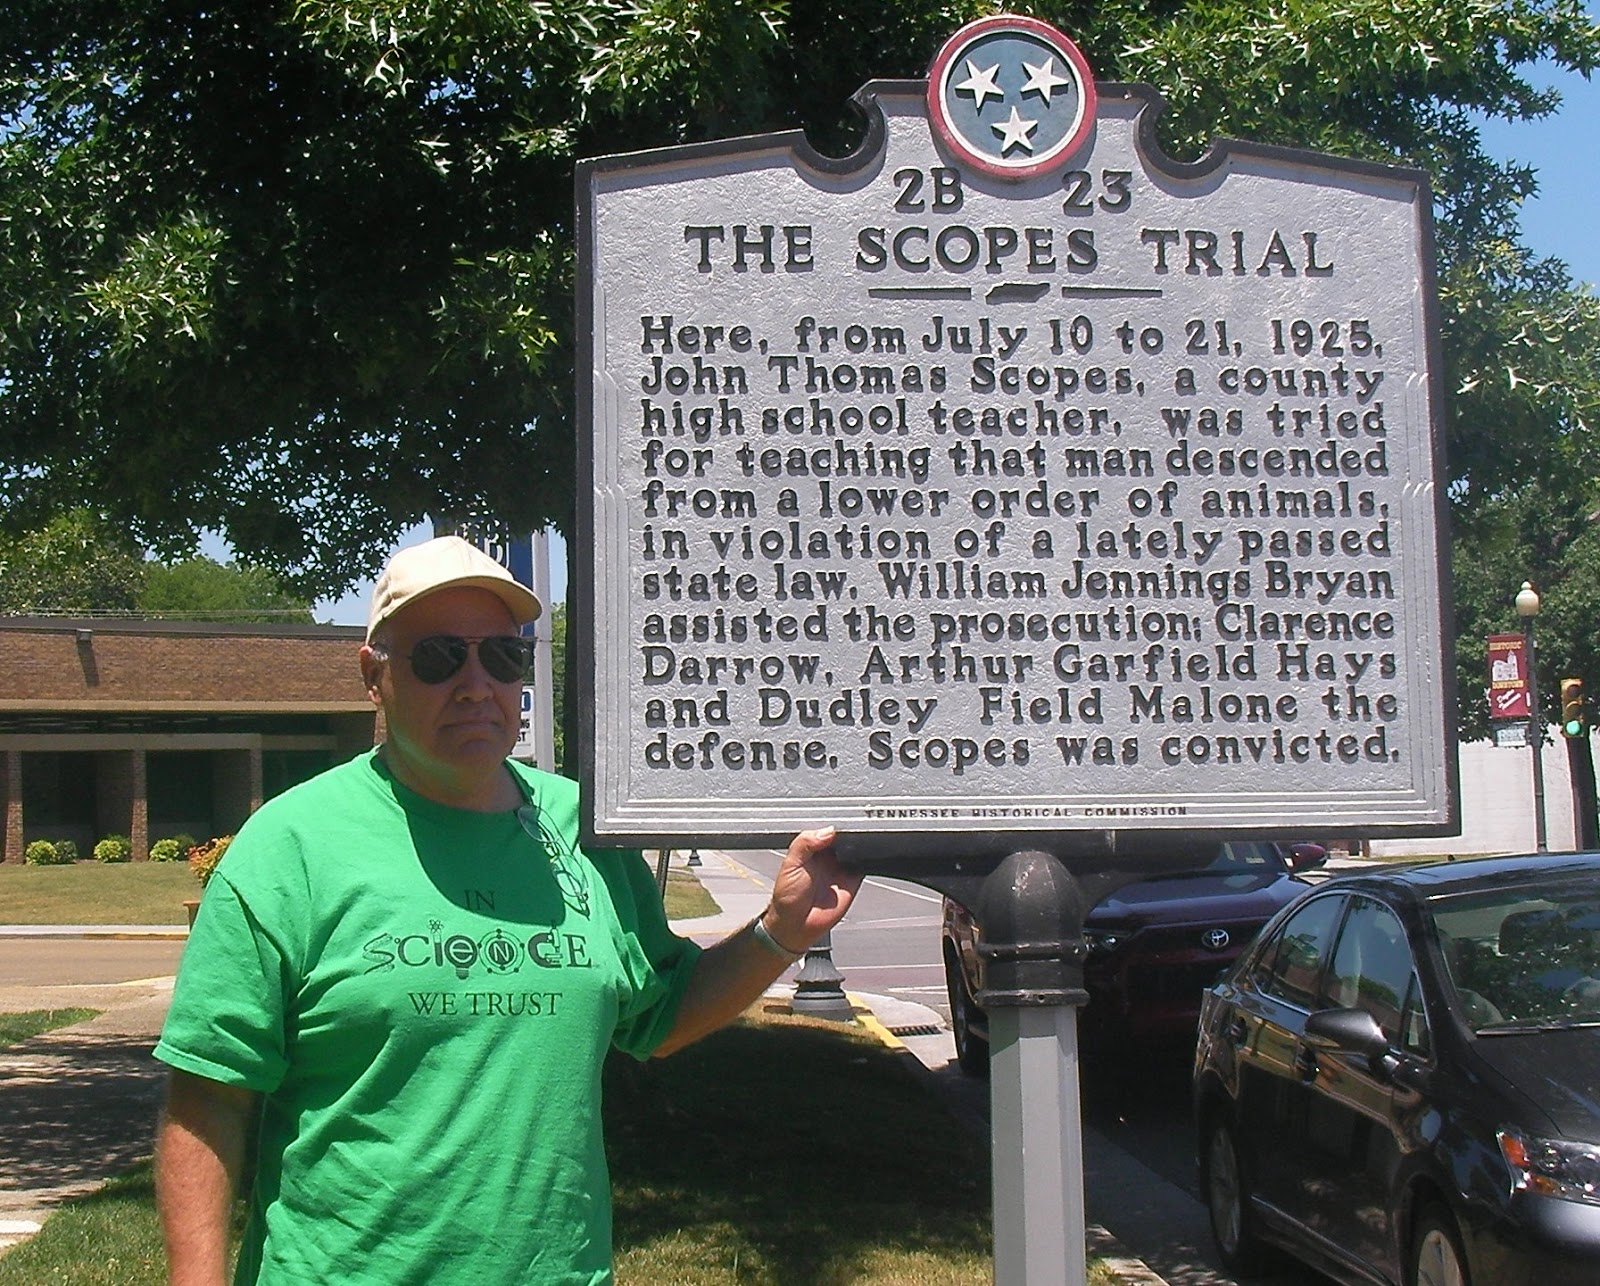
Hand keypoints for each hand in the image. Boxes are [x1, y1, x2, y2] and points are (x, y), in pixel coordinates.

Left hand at [763, 827, 860, 953]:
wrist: (796, 925)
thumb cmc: (787, 896)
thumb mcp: (791, 864)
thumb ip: (805, 843)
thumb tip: (827, 830)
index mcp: (811, 847)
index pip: (826, 828)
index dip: (833, 824)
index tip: (839, 822)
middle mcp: (828, 855)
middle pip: (844, 835)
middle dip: (849, 831)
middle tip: (851, 829)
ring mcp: (841, 866)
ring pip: (857, 847)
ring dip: (860, 843)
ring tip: (859, 841)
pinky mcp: (854, 879)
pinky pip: (865, 864)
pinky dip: (869, 858)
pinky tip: (866, 854)